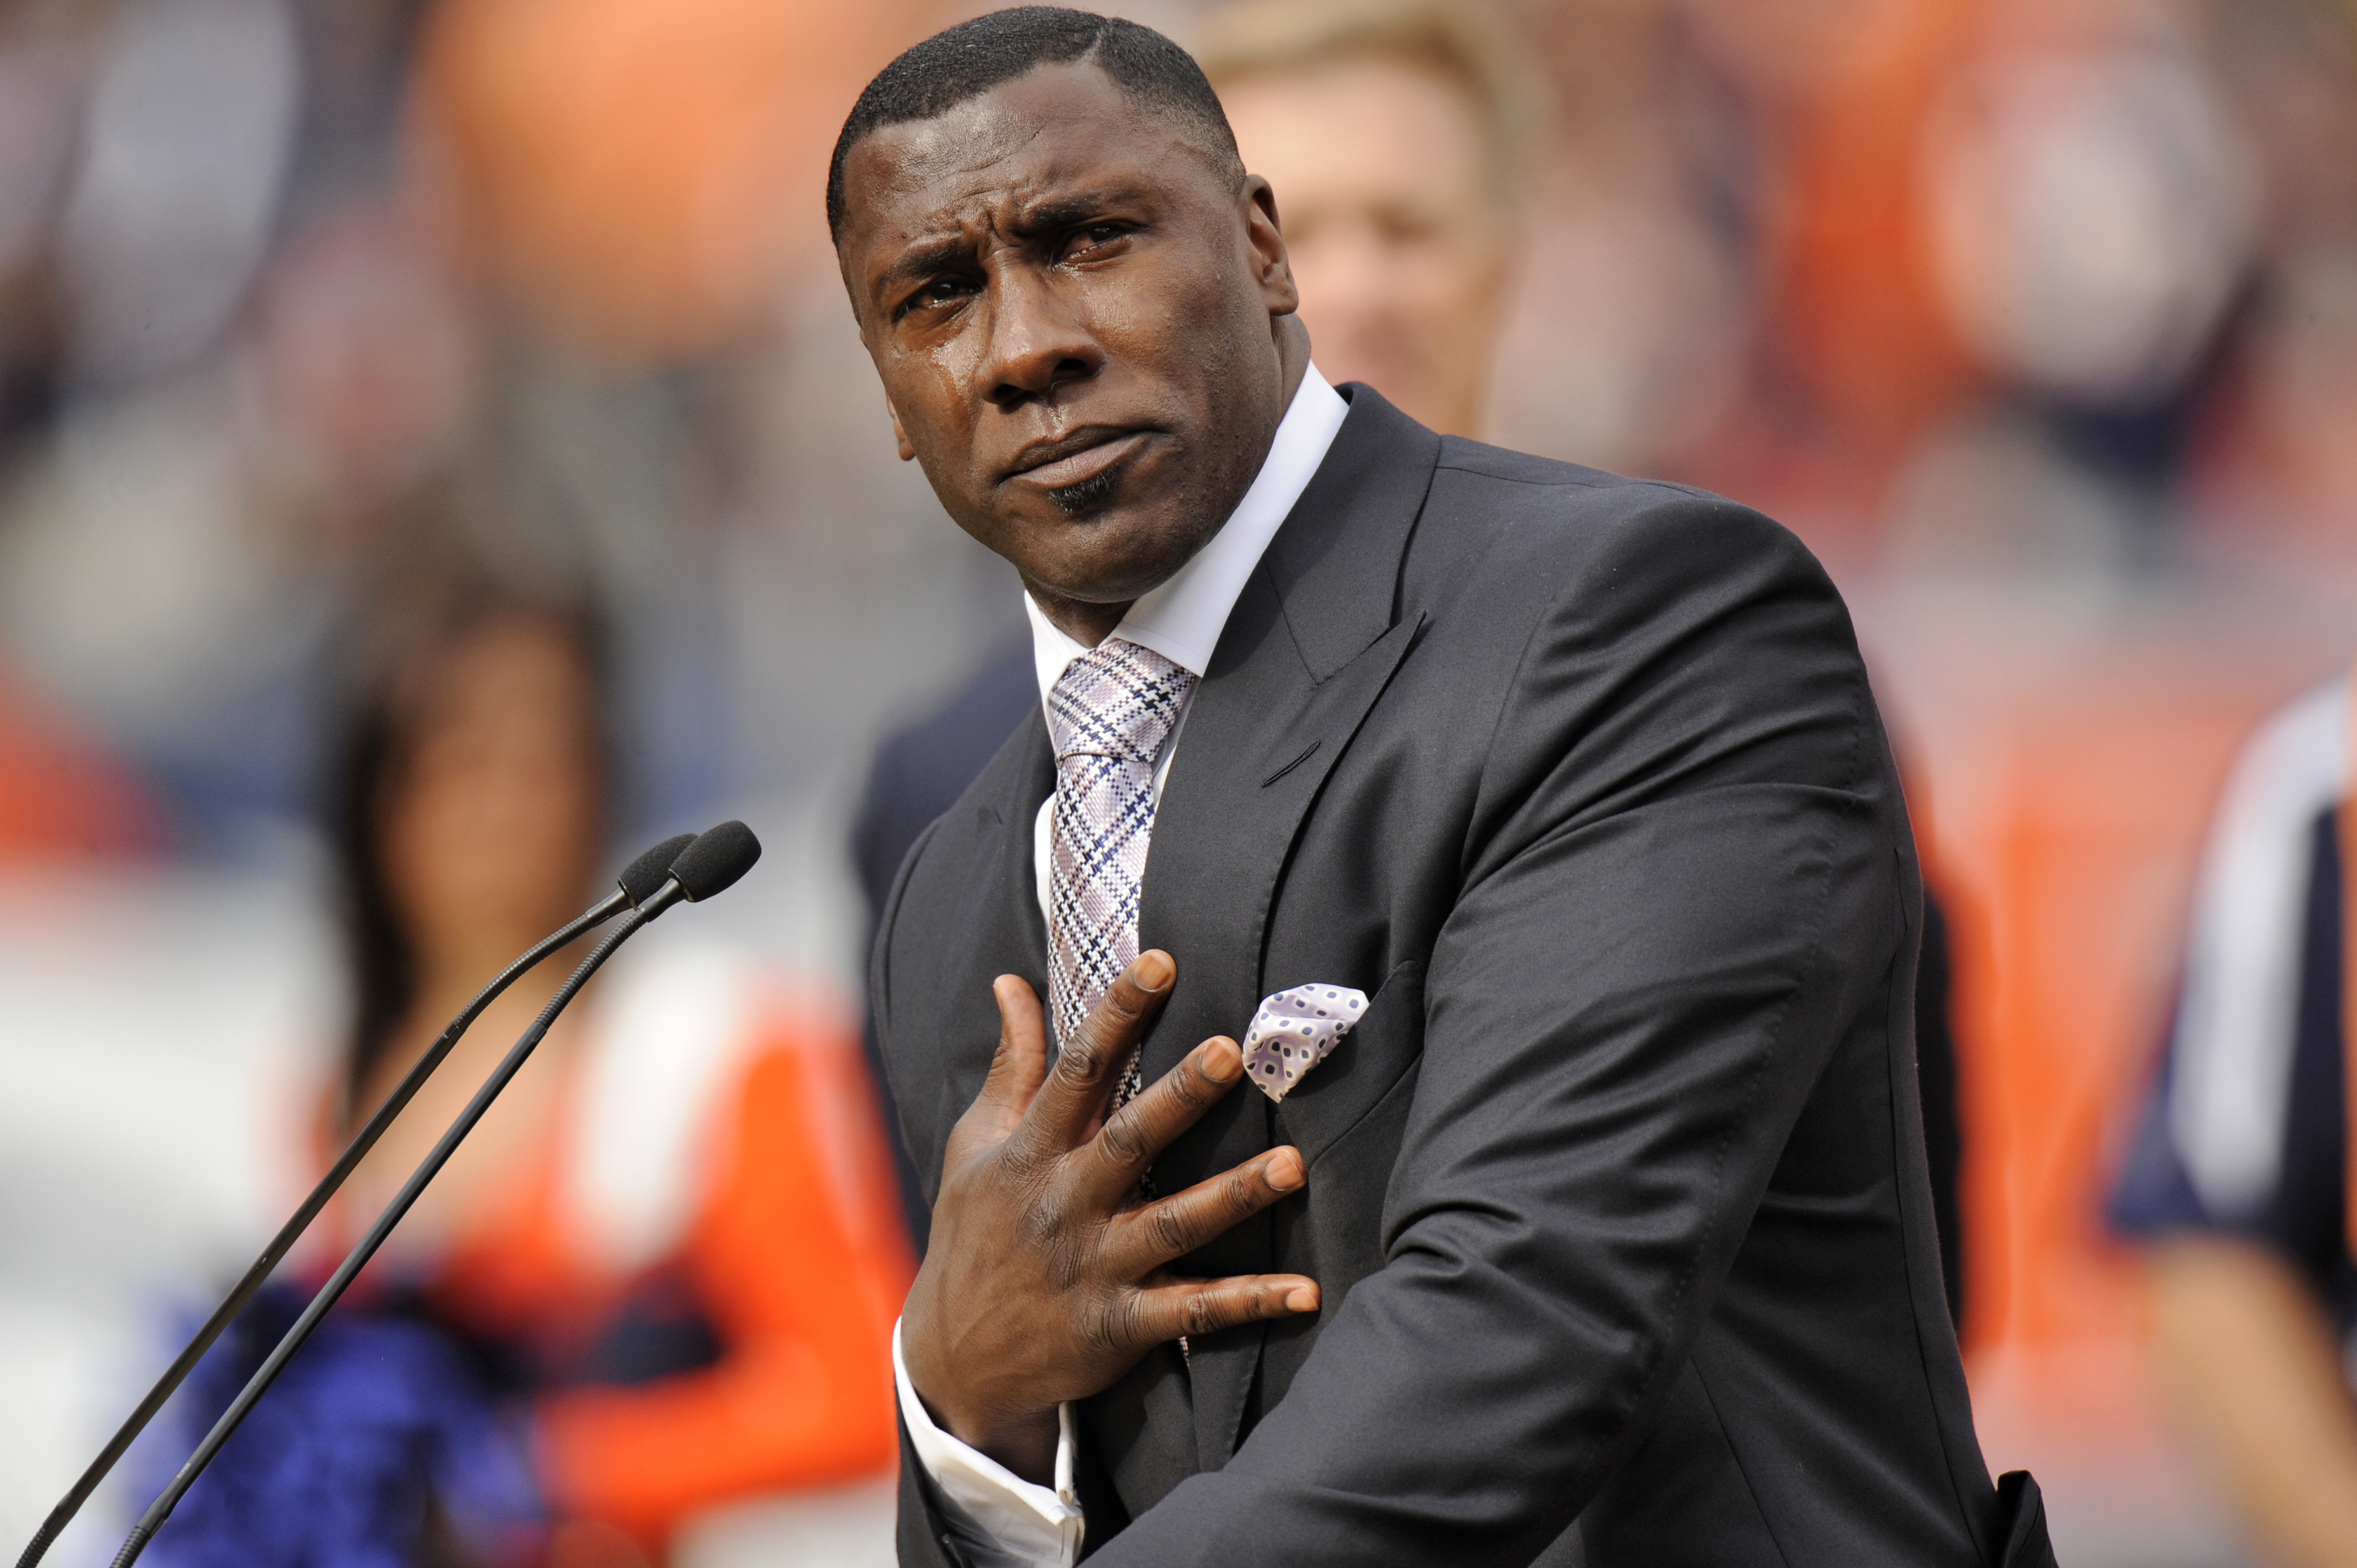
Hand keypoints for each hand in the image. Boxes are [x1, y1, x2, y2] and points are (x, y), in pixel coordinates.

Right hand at [900, 950, 1318, 1481]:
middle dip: (1180, 1097)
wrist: (955, 1360)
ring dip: (1234, 1196)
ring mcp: (1095, 1268)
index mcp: (1028, 1154)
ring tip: (1295, 1165)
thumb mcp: (975, 1147)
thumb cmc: (977, 1234)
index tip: (1161, 962)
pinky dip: (1251, 1303)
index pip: (1076, 1073)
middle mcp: (1063, 1206)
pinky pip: (1194, 1313)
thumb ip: (1011, 1066)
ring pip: (1172, 1227)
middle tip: (1231, 1051)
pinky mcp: (1120, 1326)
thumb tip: (1013, 981)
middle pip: (1128, 1143)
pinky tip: (1307, 1292)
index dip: (1117, 1016)